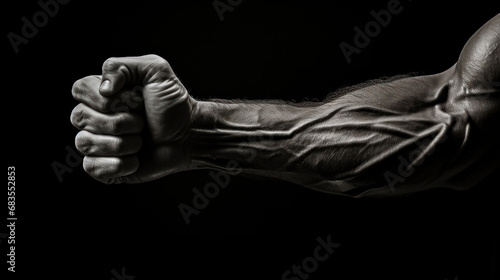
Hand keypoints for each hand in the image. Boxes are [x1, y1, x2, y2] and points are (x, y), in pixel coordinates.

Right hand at [70, 55, 196, 183]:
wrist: (189, 135)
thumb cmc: (173, 105)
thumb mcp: (156, 71)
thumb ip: (123, 66)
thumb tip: (103, 88)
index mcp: (102, 94)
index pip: (79, 89)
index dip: (104, 98)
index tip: (133, 100)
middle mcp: (95, 118)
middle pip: (80, 117)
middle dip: (119, 121)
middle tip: (142, 122)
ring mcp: (98, 143)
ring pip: (85, 143)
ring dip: (122, 144)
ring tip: (141, 141)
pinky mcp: (104, 167)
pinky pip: (92, 167)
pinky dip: (119, 164)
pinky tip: (135, 160)